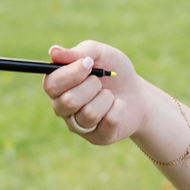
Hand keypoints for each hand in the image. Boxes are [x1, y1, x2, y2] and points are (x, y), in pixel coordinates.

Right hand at [43, 42, 157, 147]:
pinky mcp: (97, 137)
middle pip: (68, 101)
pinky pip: (108, 122)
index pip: (51, 84)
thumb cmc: (114, 71)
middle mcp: (62, 108)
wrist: (138, 94)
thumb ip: (79, 52)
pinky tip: (118, 106)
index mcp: (58, 86)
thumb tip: (53, 51)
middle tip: (100, 82)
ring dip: (106, 98)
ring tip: (109, 95)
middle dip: (91, 86)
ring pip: (89, 114)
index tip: (89, 64)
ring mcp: (78, 125)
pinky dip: (119, 108)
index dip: (71, 74)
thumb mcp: (100, 54)